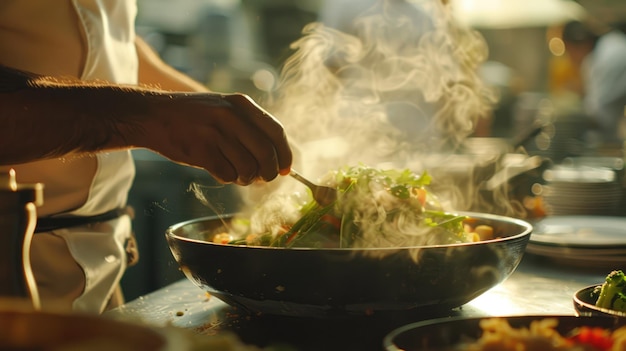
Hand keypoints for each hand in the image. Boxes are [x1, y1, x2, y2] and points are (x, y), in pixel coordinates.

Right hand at [141, 92, 291, 184]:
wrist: (151, 115)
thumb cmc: (192, 116)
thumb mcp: (223, 107)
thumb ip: (249, 127)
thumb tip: (276, 160)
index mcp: (241, 103)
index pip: (276, 132)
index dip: (286, 155)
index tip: (287, 170)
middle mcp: (231, 116)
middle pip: (267, 154)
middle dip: (269, 173)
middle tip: (262, 178)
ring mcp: (216, 133)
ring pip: (249, 168)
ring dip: (245, 178)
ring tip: (235, 172)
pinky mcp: (202, 151)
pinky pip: (228, 175)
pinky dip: (227, 177)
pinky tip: (217, 169)